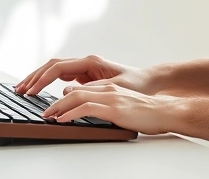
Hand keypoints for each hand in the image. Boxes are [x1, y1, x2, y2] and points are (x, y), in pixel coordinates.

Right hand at [15, 55, 158, 95]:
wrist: (149, 82)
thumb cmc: (135, 84)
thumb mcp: (114, 89)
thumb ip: (92, 89)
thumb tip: (67, 92)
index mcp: (91, 62)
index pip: (58, 68)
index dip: (42, 80)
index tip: (30, 91)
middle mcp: (86, 62)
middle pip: (52, 66)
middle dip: (34, 77)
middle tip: (18, 89)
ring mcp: (85, 68)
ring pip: (55, 69)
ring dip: (38, 78)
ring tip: (23, 89)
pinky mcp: (86, 75)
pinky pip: (61, 76)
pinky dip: (48, 82)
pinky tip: (40, 89)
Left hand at [42, 83, 184, 135]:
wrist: (165, 112)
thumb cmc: (146, 112)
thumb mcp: (121, 106)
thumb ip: (104, 105)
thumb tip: (86, 109)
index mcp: (107, 88)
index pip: (78, 87)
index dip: (60, 95)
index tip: (49, 105)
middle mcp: (106, 89)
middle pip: (73, 89)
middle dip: (54, 98)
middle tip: (42, 109)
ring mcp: (110, 97)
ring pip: (76, 97)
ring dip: (58, 106)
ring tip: (46, 115)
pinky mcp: (114, 108)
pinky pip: (86, 108)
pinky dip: (70, 113)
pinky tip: (61, 119)